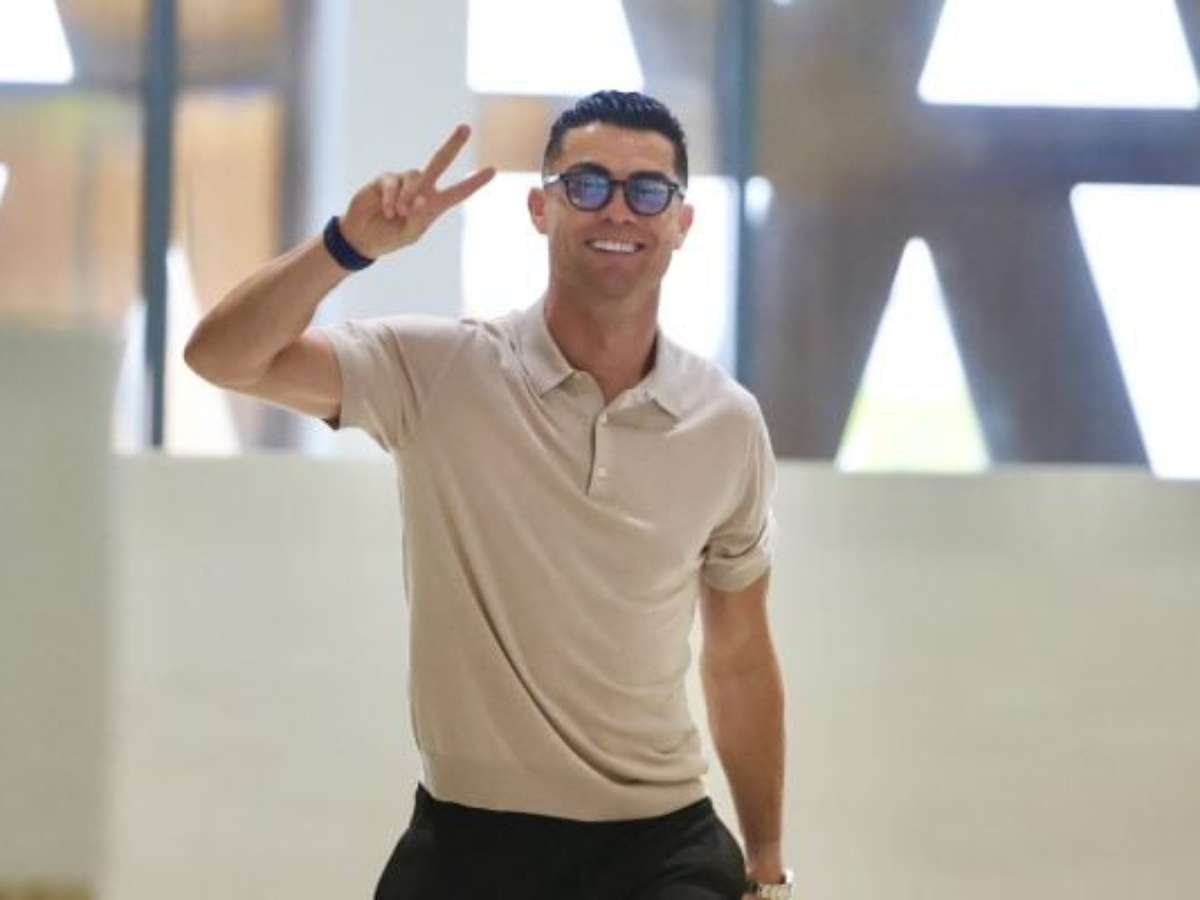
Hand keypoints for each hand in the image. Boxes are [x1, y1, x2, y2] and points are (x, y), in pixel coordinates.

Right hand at [338, 123, 495, 258]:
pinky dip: (391, 198)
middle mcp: (422, 188)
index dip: (475, 182)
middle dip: (453, 144)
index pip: (458, 191)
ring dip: (408, 197)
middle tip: (466, 128)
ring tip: (398, 213)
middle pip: (440, 161)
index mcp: (434, 204)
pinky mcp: (385, 179)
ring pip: (415, 177)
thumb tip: (422, 198)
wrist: (364, 237)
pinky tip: (387, 210)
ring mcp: (404, 182)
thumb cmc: (390, 237)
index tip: (493, 170)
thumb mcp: (410, 233)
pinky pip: (393, 183)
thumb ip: (419, 217)